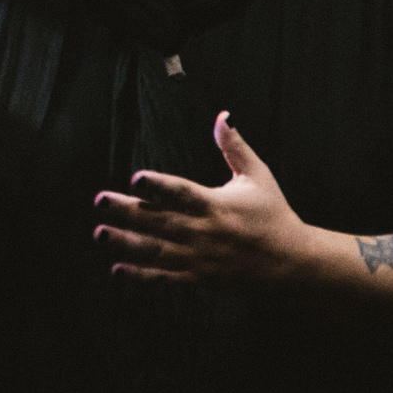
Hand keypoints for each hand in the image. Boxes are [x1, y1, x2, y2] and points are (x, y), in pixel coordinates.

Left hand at [93, 111, 312, 284]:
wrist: (292, 263)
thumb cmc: (273, 214)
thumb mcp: (258, 177)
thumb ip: (235, 147)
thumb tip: (223, 115)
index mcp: (217, 205)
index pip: (183, 193)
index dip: (159, 186)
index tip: (136, 178)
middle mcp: (205, 232)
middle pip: (161, 220)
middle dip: (128, 211)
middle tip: (100, 201)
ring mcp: (201, 257)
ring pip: (157, 250)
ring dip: (127, 242)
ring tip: (100, 233)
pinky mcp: (200, 277)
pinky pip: (166, 278)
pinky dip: (142, 275)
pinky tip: (117, 269)